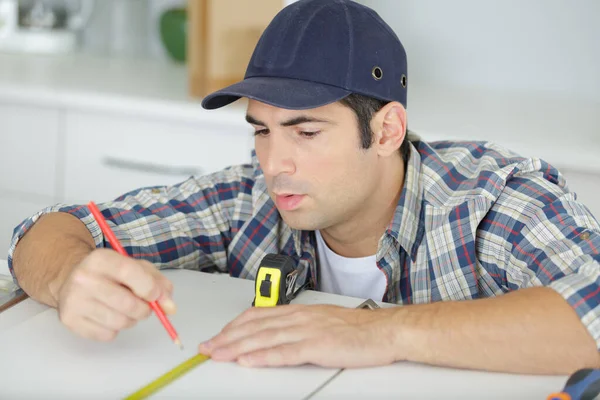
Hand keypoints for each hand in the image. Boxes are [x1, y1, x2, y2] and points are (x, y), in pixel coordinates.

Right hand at [57, 249, 175, 340]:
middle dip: (144, 310)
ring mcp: (74, 301)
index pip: (130, 273)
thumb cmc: (110, 274)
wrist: (71, 280)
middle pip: (128, 304)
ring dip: (131, 320)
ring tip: (125, 310)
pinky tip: (108, 316)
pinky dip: (115, 329)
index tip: (155, 295)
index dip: (150, 288)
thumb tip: (171, 308)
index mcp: (101, 259)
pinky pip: (107, 334)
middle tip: (143, 307)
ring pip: (119, 322)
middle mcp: (84, 278)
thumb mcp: (136, 268)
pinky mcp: (70, 321)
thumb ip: (158, 283)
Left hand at [198, 304, 397, 367]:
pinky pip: (286, 353)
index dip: (234, 326)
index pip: (258, 316)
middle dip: (227, 338)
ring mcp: (308, 332)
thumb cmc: (357, 329)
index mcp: (299, 312)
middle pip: (255, 327)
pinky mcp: (318, 347)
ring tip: (217, 354)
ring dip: (237, 347)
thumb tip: (277, 336)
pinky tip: (249, 361)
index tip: (218, 335)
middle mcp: (299, 318)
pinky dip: (264, 357)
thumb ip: (298, 327)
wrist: (384, 330)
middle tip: (207, 347)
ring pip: (264, 338)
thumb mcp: (322, 321)